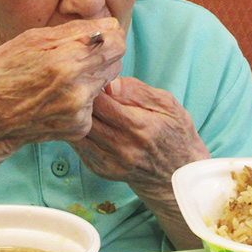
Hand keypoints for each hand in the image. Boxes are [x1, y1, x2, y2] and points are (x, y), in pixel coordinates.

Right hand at [0, 17, 124, 210]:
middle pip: (116, 60)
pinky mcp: (78, 127)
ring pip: (106, 81)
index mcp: (65, 60)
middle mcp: (77, 87)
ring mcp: (79, 111)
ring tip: (61, 78)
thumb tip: (107, 26)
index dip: (106, 35)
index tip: (93, 36)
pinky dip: (82, 99)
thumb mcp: (29, 40)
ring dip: (92, 76)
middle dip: (101, 54)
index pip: (116, 40)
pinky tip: (56, 98)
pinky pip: (94, 103)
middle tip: (75, 56)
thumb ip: (73, 32)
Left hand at [70, 77, 208, 248]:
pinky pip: (79, 148)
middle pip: (84, 119)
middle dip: (77, 100)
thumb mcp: (168, 105)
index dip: (90, 87)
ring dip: (72, 118)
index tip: (89, 77)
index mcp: (140, 127)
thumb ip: (139, 91)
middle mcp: (123, 147)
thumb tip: (110, 83)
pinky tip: (81, 122)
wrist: (178, 175)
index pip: (101, 103)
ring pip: (77, 134)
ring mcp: (111, 162)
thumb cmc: (174, 133)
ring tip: (76, 103)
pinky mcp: (102, 170)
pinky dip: (76, 133)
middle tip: (76, 87)